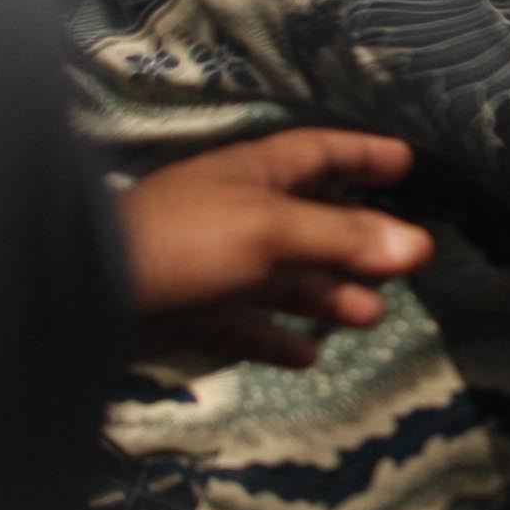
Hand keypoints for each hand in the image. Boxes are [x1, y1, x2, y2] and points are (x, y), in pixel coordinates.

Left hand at [120, 127, 426, 366]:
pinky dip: (278, 338)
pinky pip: (248, 325)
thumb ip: (343, 239)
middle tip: (407, 262)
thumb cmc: (187, 241)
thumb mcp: (272, 231)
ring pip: (287, 277)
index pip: (322, 153)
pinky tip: (307, 355)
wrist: (90, 294)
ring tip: (368, 315)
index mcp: (255, 174)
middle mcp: (241, 213)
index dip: (365, 155)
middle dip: (359, 240)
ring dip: (328, 295)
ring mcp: (218, 263)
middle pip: (313, 221)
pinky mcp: (197, 311)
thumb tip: (419, 246)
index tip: (409, 164)